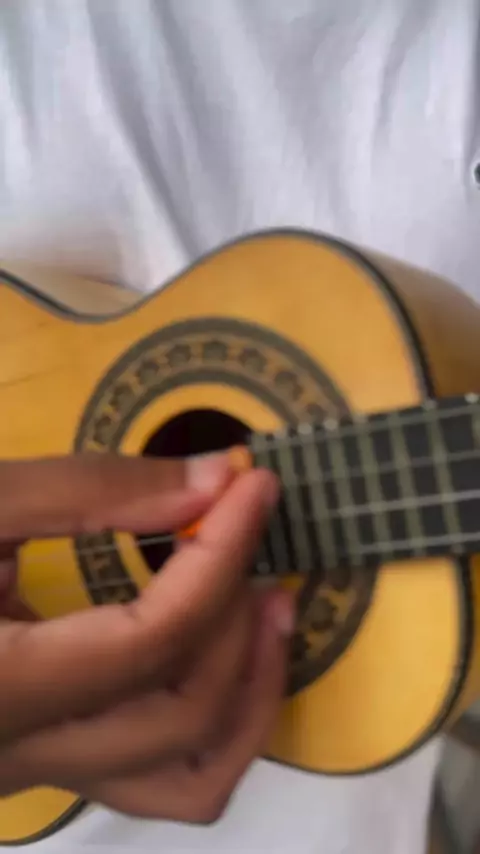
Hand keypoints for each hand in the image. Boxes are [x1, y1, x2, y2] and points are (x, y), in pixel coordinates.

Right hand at [0, 453, 292, 822]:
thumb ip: (86, 490)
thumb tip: (212, 481)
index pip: (150, 639)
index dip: (218, 554)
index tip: (252, 485)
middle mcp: (17, 757)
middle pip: (181, 714)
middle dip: (241, 614)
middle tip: (254, 531)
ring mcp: (35, 776)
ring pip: (187, 781)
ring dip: (249, 688)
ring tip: (271, 605)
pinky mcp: (46, 767)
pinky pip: (159, 778)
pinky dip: (215, 720)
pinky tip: (224, 652)